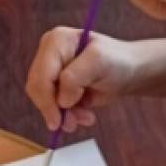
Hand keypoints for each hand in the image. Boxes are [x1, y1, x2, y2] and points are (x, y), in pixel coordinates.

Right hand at [25, 27, 142, 132]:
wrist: (128, 71)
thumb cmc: (116, 61)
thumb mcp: (98, 62)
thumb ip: (74, 77)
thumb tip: (61, 101)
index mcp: (55, 41)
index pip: (41, 75)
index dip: (47, 100)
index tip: (59, 121)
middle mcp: (48, 55)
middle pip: (37, 89)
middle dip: (55, 110)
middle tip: (72, 124)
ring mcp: (52, 72)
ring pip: (44, 102)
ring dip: (64, 116)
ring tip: (86, 118)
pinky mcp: (57, 88)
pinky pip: (53, 108)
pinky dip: (68, 117)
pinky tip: (84, 116)